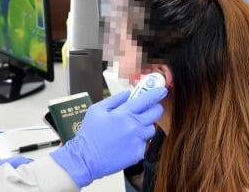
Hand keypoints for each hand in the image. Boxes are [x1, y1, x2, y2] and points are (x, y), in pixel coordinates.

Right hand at [50, 88, 165, 187]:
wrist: (86, 159)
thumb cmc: (89, 134)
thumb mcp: (97, 110)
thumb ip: (115, 99)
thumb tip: (128, 92)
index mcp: (123, 114)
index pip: (146, 99)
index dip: (156, 93)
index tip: (162, 90)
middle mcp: (134, 126)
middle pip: (155, 113)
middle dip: (154, 109)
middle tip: (148, 109)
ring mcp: (137, 141)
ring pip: (151, 129)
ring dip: (145, 126)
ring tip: (131, 129)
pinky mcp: (138, 153)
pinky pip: (144, 143)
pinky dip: (138, 141)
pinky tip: (126, 142)